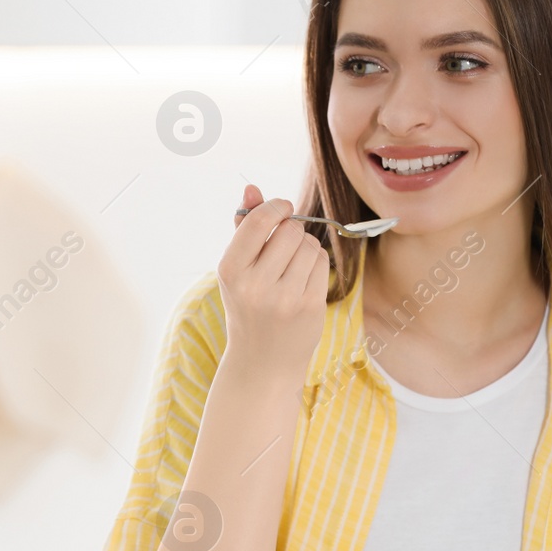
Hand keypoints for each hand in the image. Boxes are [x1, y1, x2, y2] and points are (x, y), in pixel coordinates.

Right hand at [218, 184, 330, 382]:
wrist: (262, 362)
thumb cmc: (248, 306)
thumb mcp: (237, 269)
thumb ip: (244, 227)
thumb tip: (253, 188)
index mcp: (230, 271)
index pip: (258, 221)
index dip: (275, 206)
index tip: (283, 207)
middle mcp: (255, 285)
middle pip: (289, 230)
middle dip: (291, 230)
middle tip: (284, 248)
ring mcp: (284, 298)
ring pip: (309, 245)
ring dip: (305, 247)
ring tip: (292, 267)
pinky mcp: (309, 307)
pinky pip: (321, 263)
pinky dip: (315, 264)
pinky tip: (304, 281)